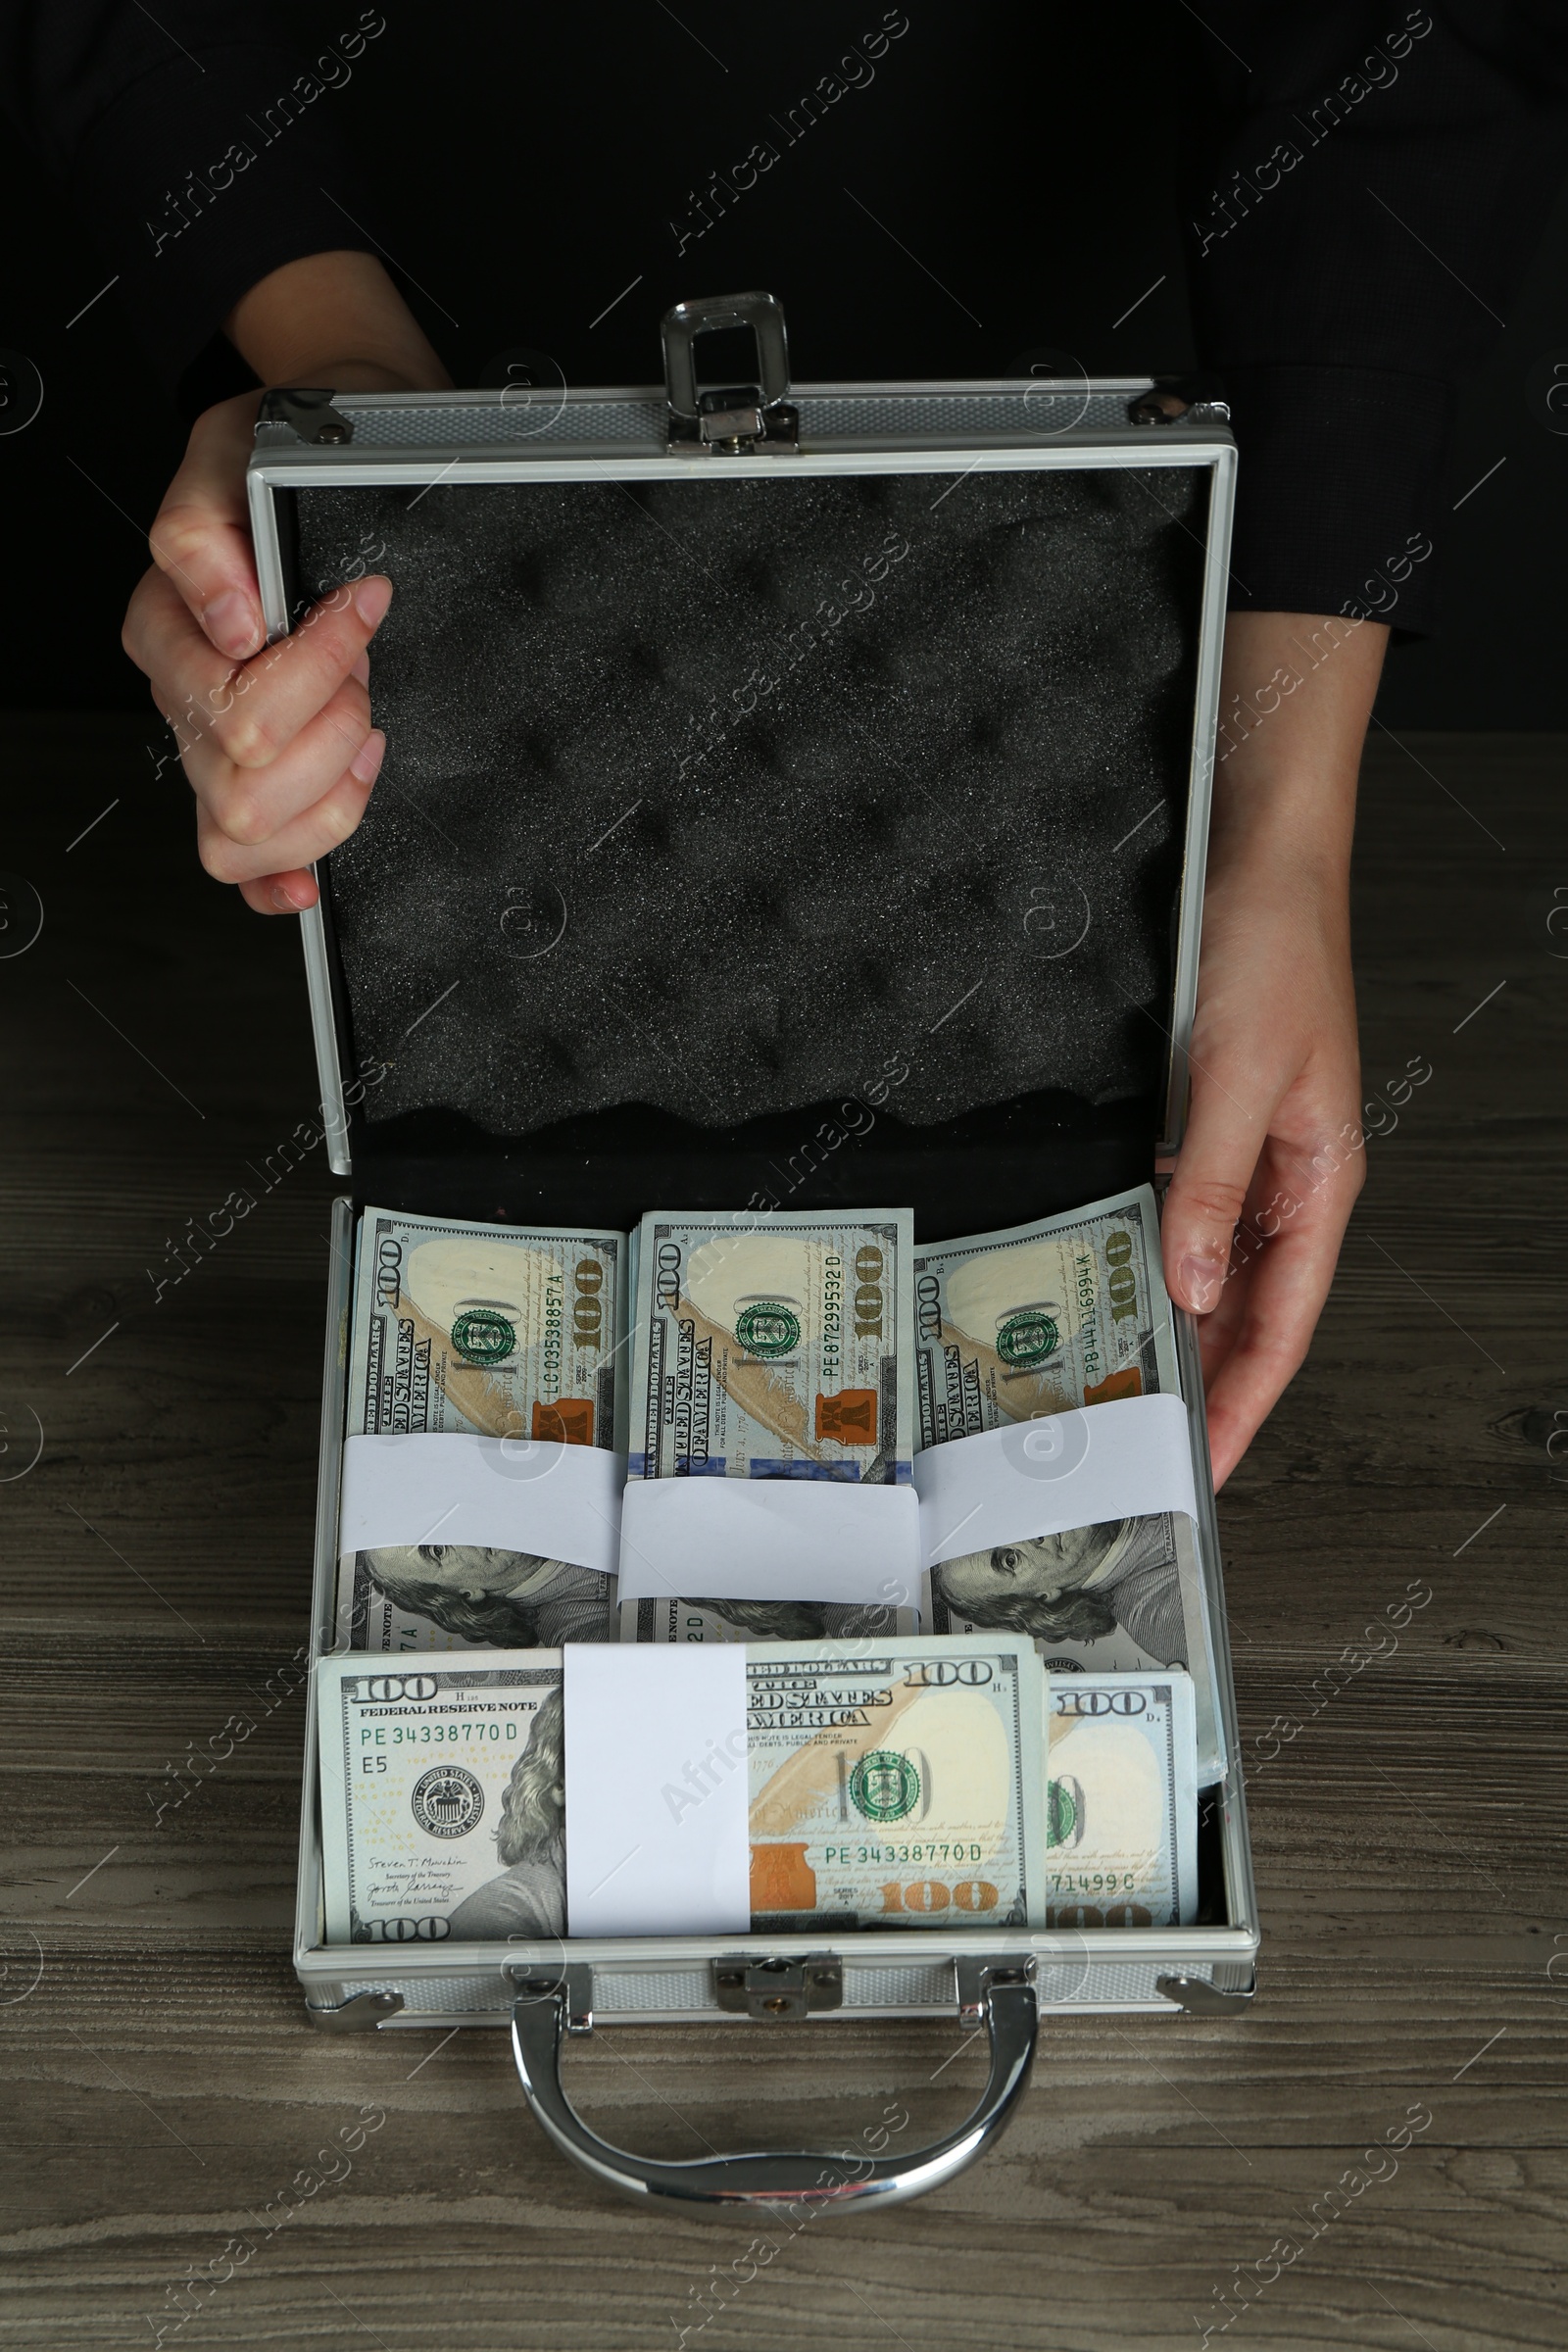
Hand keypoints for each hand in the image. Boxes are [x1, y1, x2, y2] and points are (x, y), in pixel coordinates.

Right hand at [121, 252, 450, 913]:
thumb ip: (208, 533)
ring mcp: (214, 746)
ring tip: (358, 725)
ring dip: (327, 789)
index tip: (362, 610)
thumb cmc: (282, 457)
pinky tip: (310, 881)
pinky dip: (280, 880)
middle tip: (360, 675)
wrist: (332, 452)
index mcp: (169, 625)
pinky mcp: (256, 778)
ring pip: (247, 833)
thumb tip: (231, 621)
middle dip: (328, 732)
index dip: (319, 669)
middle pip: (245, 784)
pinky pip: (243, 867)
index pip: (239, 705)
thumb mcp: (237, 454)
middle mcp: (183, 694)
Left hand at [1160, 609, 1387, 1486]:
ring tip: (1126, 1376)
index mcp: (1320, 1181)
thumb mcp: (1238, 1075)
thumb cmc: (1278, 947)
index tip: (1210, 1461)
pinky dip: (1160, 1250)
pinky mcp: (1214, 1120)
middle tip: (1148, 1439)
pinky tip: (1122, 1274)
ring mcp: (1252, 1152)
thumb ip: (1212, 1183)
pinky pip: (1190, 1209)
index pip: (1284, 1324)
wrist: (1261, 854)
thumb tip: (1191, 1282)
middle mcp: (1289, 1178)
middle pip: (1250, 1309)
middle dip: (1209, 1379)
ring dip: (1180, 1320)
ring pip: (1217, 1266)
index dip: (1246, 1400)